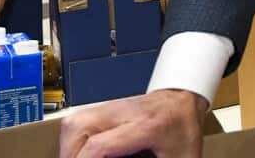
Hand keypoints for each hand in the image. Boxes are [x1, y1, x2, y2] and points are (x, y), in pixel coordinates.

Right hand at [59, 89, 205, 157]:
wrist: (185, 102)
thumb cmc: (184, 131)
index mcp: (148, 126)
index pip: (99, 145)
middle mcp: (127, 111)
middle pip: (78, 128)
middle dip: (71, 156)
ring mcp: (115, 106)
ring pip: (74, 123)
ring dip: (70, 149)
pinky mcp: (107, 107)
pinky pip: (79, 121)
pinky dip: (74, 141)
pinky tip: (84, 153)